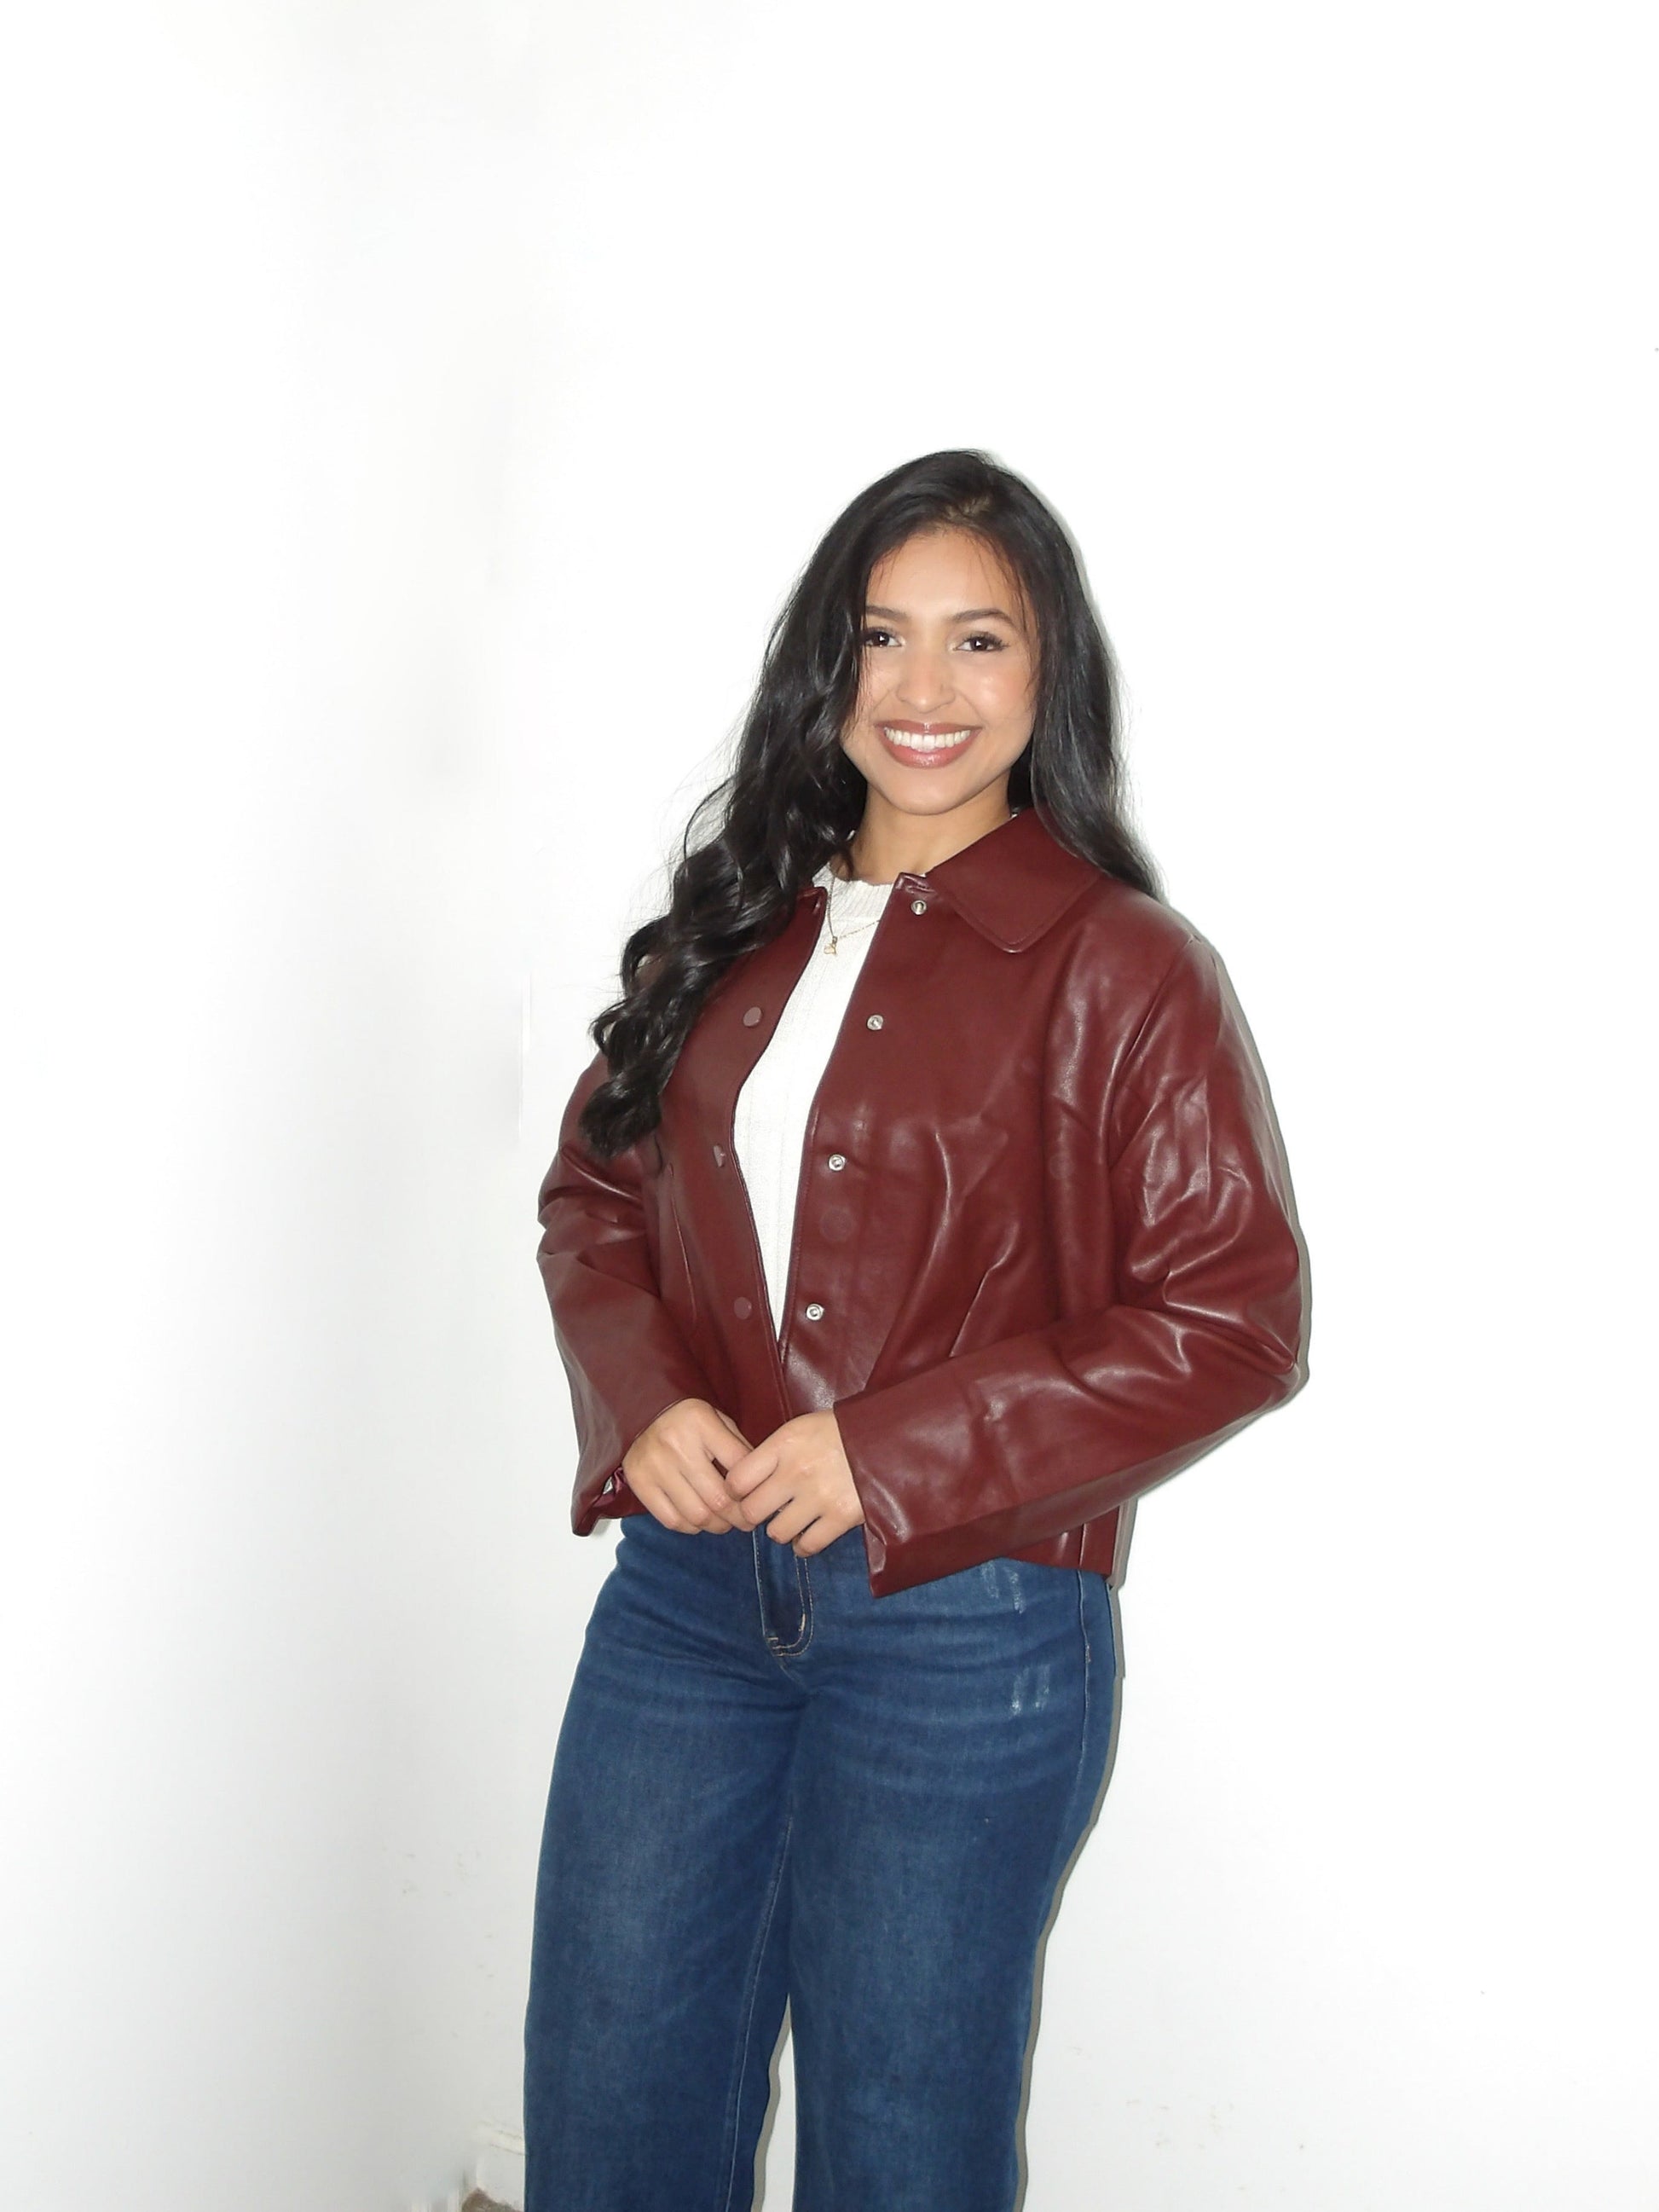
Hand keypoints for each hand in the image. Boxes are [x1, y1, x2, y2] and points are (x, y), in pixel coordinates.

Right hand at [622, 1397, 751, 1533]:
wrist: (641, 1412)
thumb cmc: (688, 1421)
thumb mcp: (718, 1420)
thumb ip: (738, 1448)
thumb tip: (761, 1486)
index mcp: (700, 1422)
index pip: (738, 1464)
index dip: (754, 1488)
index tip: (760, 1499)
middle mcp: (676, 1445)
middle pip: (719, 1499)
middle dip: (739, 1517)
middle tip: (747, 1521)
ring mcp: (655, 1466)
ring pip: (697, 1515)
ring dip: (717, 1525)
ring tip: (724, 1522)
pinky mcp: (639, 1483)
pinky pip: (672, 1520)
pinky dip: (691, 1527)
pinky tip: (699, 1519)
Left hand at [724, 1410, 863, 1555]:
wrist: (888, 1436)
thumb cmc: (838, 1430)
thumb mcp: (800, 1428)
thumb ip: (772, 1453)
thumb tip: (746, 1482)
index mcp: (784, 1444)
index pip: (737, 1480)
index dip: (735, 1491)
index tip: (743, 1493)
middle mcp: (797, 1472)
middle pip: (751, 1511)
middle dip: (754, 1514)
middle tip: (765, 1511)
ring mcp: (819, 1497)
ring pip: (777, 1533)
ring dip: (781, 1530)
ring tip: (791, 1520)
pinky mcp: (841, 1517)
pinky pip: (808, 1545)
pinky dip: (803, 1545)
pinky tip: (806, 1536)